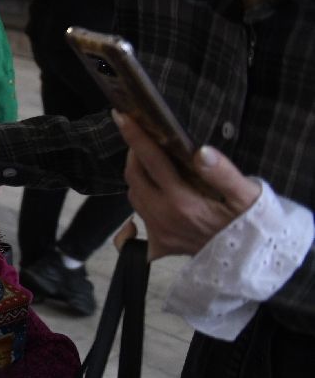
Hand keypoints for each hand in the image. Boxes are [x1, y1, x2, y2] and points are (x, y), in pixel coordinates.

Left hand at [114, 111, 259, 258]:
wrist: (254, 260)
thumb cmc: (253, 224)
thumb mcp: (247, 196)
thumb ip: (223, 173)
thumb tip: (201, 151)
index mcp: (183, 201)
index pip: (151, 162)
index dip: (135, 138)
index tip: (122, 117)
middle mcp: (164, 216)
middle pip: (134, 177)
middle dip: (134, 155)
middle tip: (144, 141)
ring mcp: (159, 233)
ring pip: (134, 197)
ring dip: (137, 178)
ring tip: (150, 165)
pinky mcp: (160, 246)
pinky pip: (134, 232)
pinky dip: (132, 217)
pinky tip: (140, 212)